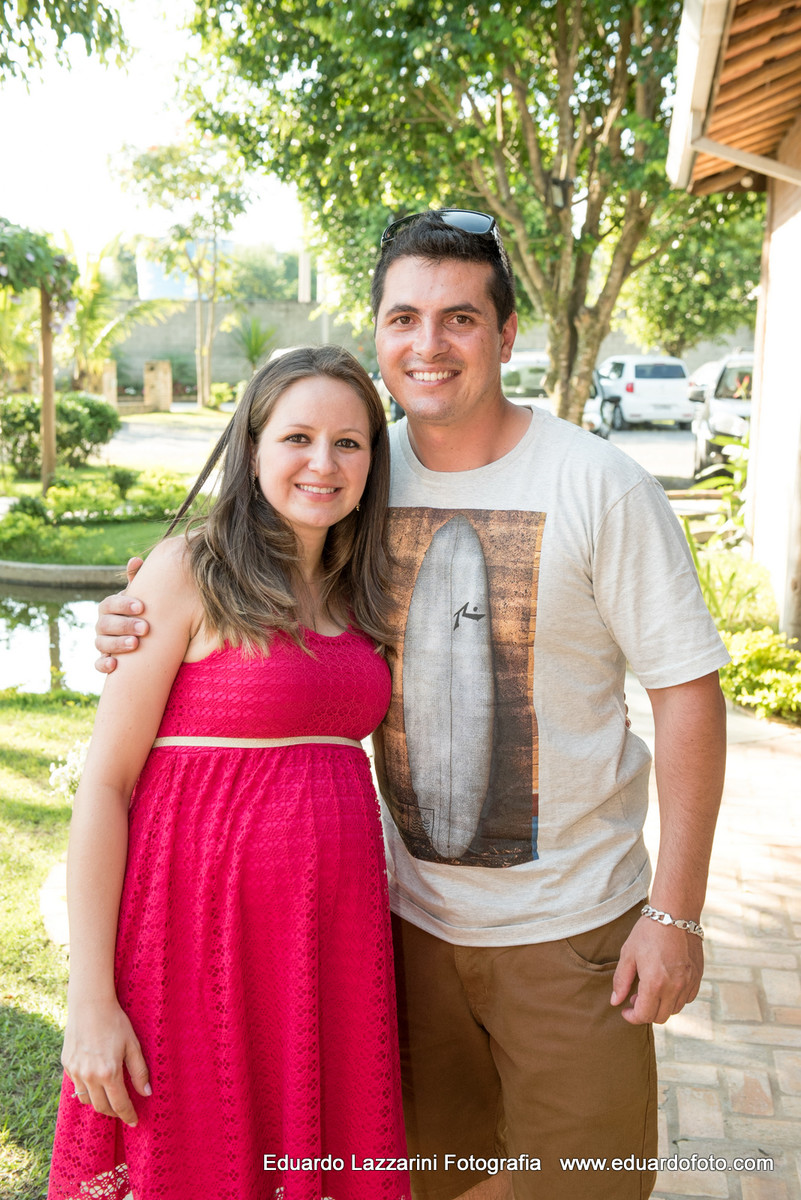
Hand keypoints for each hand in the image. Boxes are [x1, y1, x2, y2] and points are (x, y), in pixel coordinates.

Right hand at [62, 997, 150, 1125]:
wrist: (90, 1005)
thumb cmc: (115, 1022)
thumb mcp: (133, 1045)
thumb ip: (139, 1071)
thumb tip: (146, 1093)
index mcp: (109, 1073)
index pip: (120, 1104)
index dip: (128, 1115)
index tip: (134, 1122)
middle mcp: (90, 1076)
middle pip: (101, 1107)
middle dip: (114, 1112)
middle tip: (123, 1110)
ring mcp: (76, 1071)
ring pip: (86, 1099)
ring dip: (99, 1102)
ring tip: (109, 1097)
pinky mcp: (67, 1065)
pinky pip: (77, 1085)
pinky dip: (86, 1089)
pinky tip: (95, 1081)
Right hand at [94, 558, 147, 672]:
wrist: (142, 634)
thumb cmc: (141, 611)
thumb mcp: (140, 595)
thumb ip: (137, 579)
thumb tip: (135, 559)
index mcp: (109, 607)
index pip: (110, 603)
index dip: (124, 604)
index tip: (142, 607)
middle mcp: (102, 624)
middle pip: (106, 624)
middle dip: (124, 625)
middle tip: (145, 628)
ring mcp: (102, 642)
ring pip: (101, 643)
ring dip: (117, 644)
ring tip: (135, 644)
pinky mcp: (105, 660)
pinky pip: (98, 664)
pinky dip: (103, 665)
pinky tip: (114, 665)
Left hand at [610, 916, 702, 1024]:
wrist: (675, 913)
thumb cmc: (648, 932)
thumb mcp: (628, 954)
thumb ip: (621, 981)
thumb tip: (615, 1001)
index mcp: (655, 983)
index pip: (644, 1015)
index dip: (632, 1017)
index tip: (625, 1010)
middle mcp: (675, 987)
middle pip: (660, 1017)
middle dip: (645, 1012)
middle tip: (635, 997)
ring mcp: (689, 983)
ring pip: (675, 1009)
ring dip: (662, 1005)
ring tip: (651, 989)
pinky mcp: (698, 977)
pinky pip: (688, 998)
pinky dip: (676, 998)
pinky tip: (667, 983)